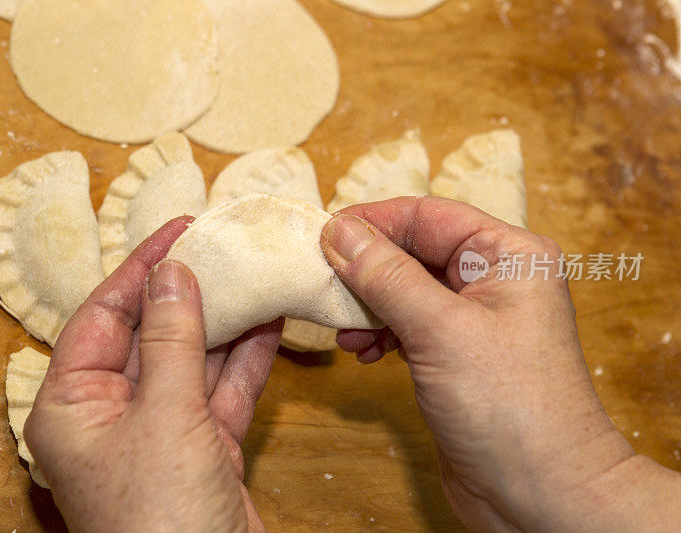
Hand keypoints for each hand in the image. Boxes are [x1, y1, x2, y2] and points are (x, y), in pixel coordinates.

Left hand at [24, 217, 281, 531]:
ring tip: (253, 272)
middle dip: (189, 291)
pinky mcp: (203, 447)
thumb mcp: (165, 415)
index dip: (141, 267)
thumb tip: (173, 273)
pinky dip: (247, 359)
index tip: (180, 229)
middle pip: (151, 332)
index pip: (103, 314)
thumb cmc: (159, 518)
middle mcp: (112, 413)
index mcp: (74, 403)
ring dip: (225, 321)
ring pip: (194, 358)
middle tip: (224, 245)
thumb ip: (172, 339)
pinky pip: (223, 389)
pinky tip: (271, 322)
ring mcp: (161, 430)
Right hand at [320, 196, 680, 530]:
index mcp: (508, 254)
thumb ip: (387, 276)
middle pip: (413, 251)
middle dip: (366, 269)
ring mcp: (475, 318)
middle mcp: (494, 278)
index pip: (427, 216)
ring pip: (405, 289)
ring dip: (368, 305)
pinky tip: (364, 352)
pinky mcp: (457, 354)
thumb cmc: (510, 408)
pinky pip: (408, 324)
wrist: (541, 494)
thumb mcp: (440, 330)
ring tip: (344, 332)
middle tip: (322, 284)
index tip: (321, 234)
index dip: (371, 222)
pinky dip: (381, 333)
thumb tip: (338, 231)